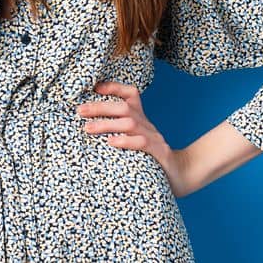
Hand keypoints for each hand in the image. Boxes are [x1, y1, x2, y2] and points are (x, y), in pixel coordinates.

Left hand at [77, 81, 199, 197]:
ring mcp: (154, 138)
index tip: (94, 88)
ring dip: (107, 123)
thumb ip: (119, 133)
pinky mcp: (159, 153)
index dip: (114, 88)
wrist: (183, 174)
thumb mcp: (135, 141)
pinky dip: (125, 141)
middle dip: (100, 107)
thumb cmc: (152, 159)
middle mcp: (147, 125)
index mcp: (141, 120)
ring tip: (87, 128)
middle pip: (125, 107)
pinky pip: (142, 143)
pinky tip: (111, 143)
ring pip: (130, 123)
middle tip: (80, 111)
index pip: (131, 95)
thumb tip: (89, 128)